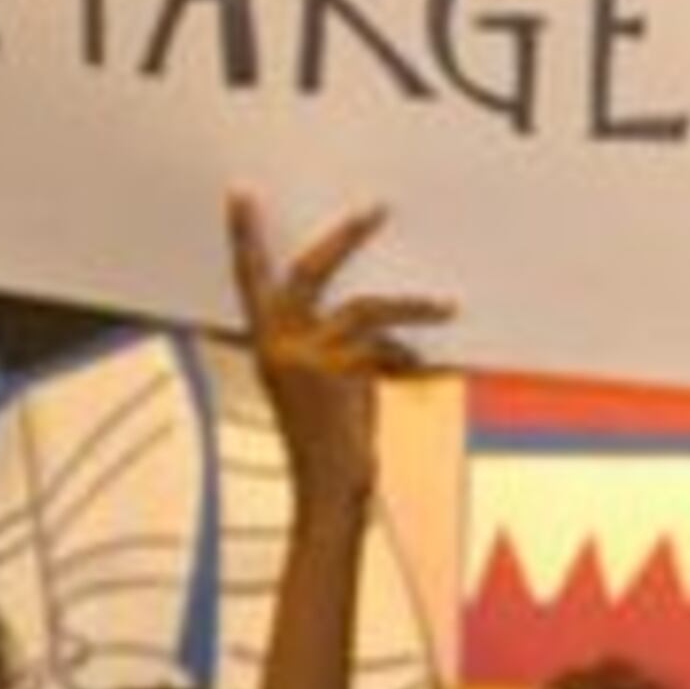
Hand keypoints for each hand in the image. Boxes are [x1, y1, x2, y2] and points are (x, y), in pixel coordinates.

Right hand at [225, 191, 454, 509]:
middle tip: (378, 208)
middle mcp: (278, 346)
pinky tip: (433, 369)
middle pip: (308, 272)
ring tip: (448, 307)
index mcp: (266, 345)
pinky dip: (415, 358)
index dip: (245, 238)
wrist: (327, 494)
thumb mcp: (321, 389)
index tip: (241, 194)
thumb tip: (380, 324)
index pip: (248, 279)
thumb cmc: (328, 445)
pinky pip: (389, 348)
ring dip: (411, 306)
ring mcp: (307, 359)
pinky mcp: (341, 375)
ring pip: (365, 308)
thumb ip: (335, 348)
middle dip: (345, 237)